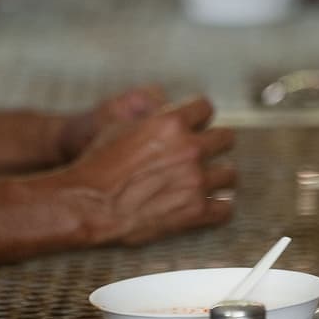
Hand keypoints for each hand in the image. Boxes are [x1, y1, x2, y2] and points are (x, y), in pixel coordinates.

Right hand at [63, 97, 235, 245]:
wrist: (88, 204)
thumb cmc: (98, 164)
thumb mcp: (121, 126)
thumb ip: (152, 119)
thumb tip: (164, 114)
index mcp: (172, 123)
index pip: (206, 108)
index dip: (200, 117)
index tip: (198, 126)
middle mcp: (190, 148)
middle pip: (226, 139)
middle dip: (216, 145)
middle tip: (206, 153)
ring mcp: (196, 180)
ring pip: (230, 174)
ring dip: (219, 176)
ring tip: (209, 181)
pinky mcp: (196, 210)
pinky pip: (225, 208)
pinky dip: (219, 207)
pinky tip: (210, 206)